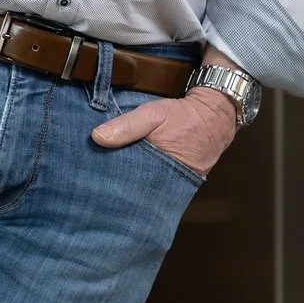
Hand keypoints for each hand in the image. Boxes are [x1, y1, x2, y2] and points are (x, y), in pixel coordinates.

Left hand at [91, 81, 237, 176]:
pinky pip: (152, 179)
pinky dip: (139, 174)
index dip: (107, 180)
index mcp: (157, 172)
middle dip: (113, 182)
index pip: (125, 184)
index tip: (88, 175)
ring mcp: (170, 183)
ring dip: (125, 178)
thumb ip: (126, 127)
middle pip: (131, 186)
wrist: (215, 117)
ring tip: (101, 174)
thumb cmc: (183, 117)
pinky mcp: (174, 178)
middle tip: (90, 177)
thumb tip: (96, 138)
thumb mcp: (152, 115)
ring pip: (141, 184)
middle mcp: (163, 183)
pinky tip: (124, 167)